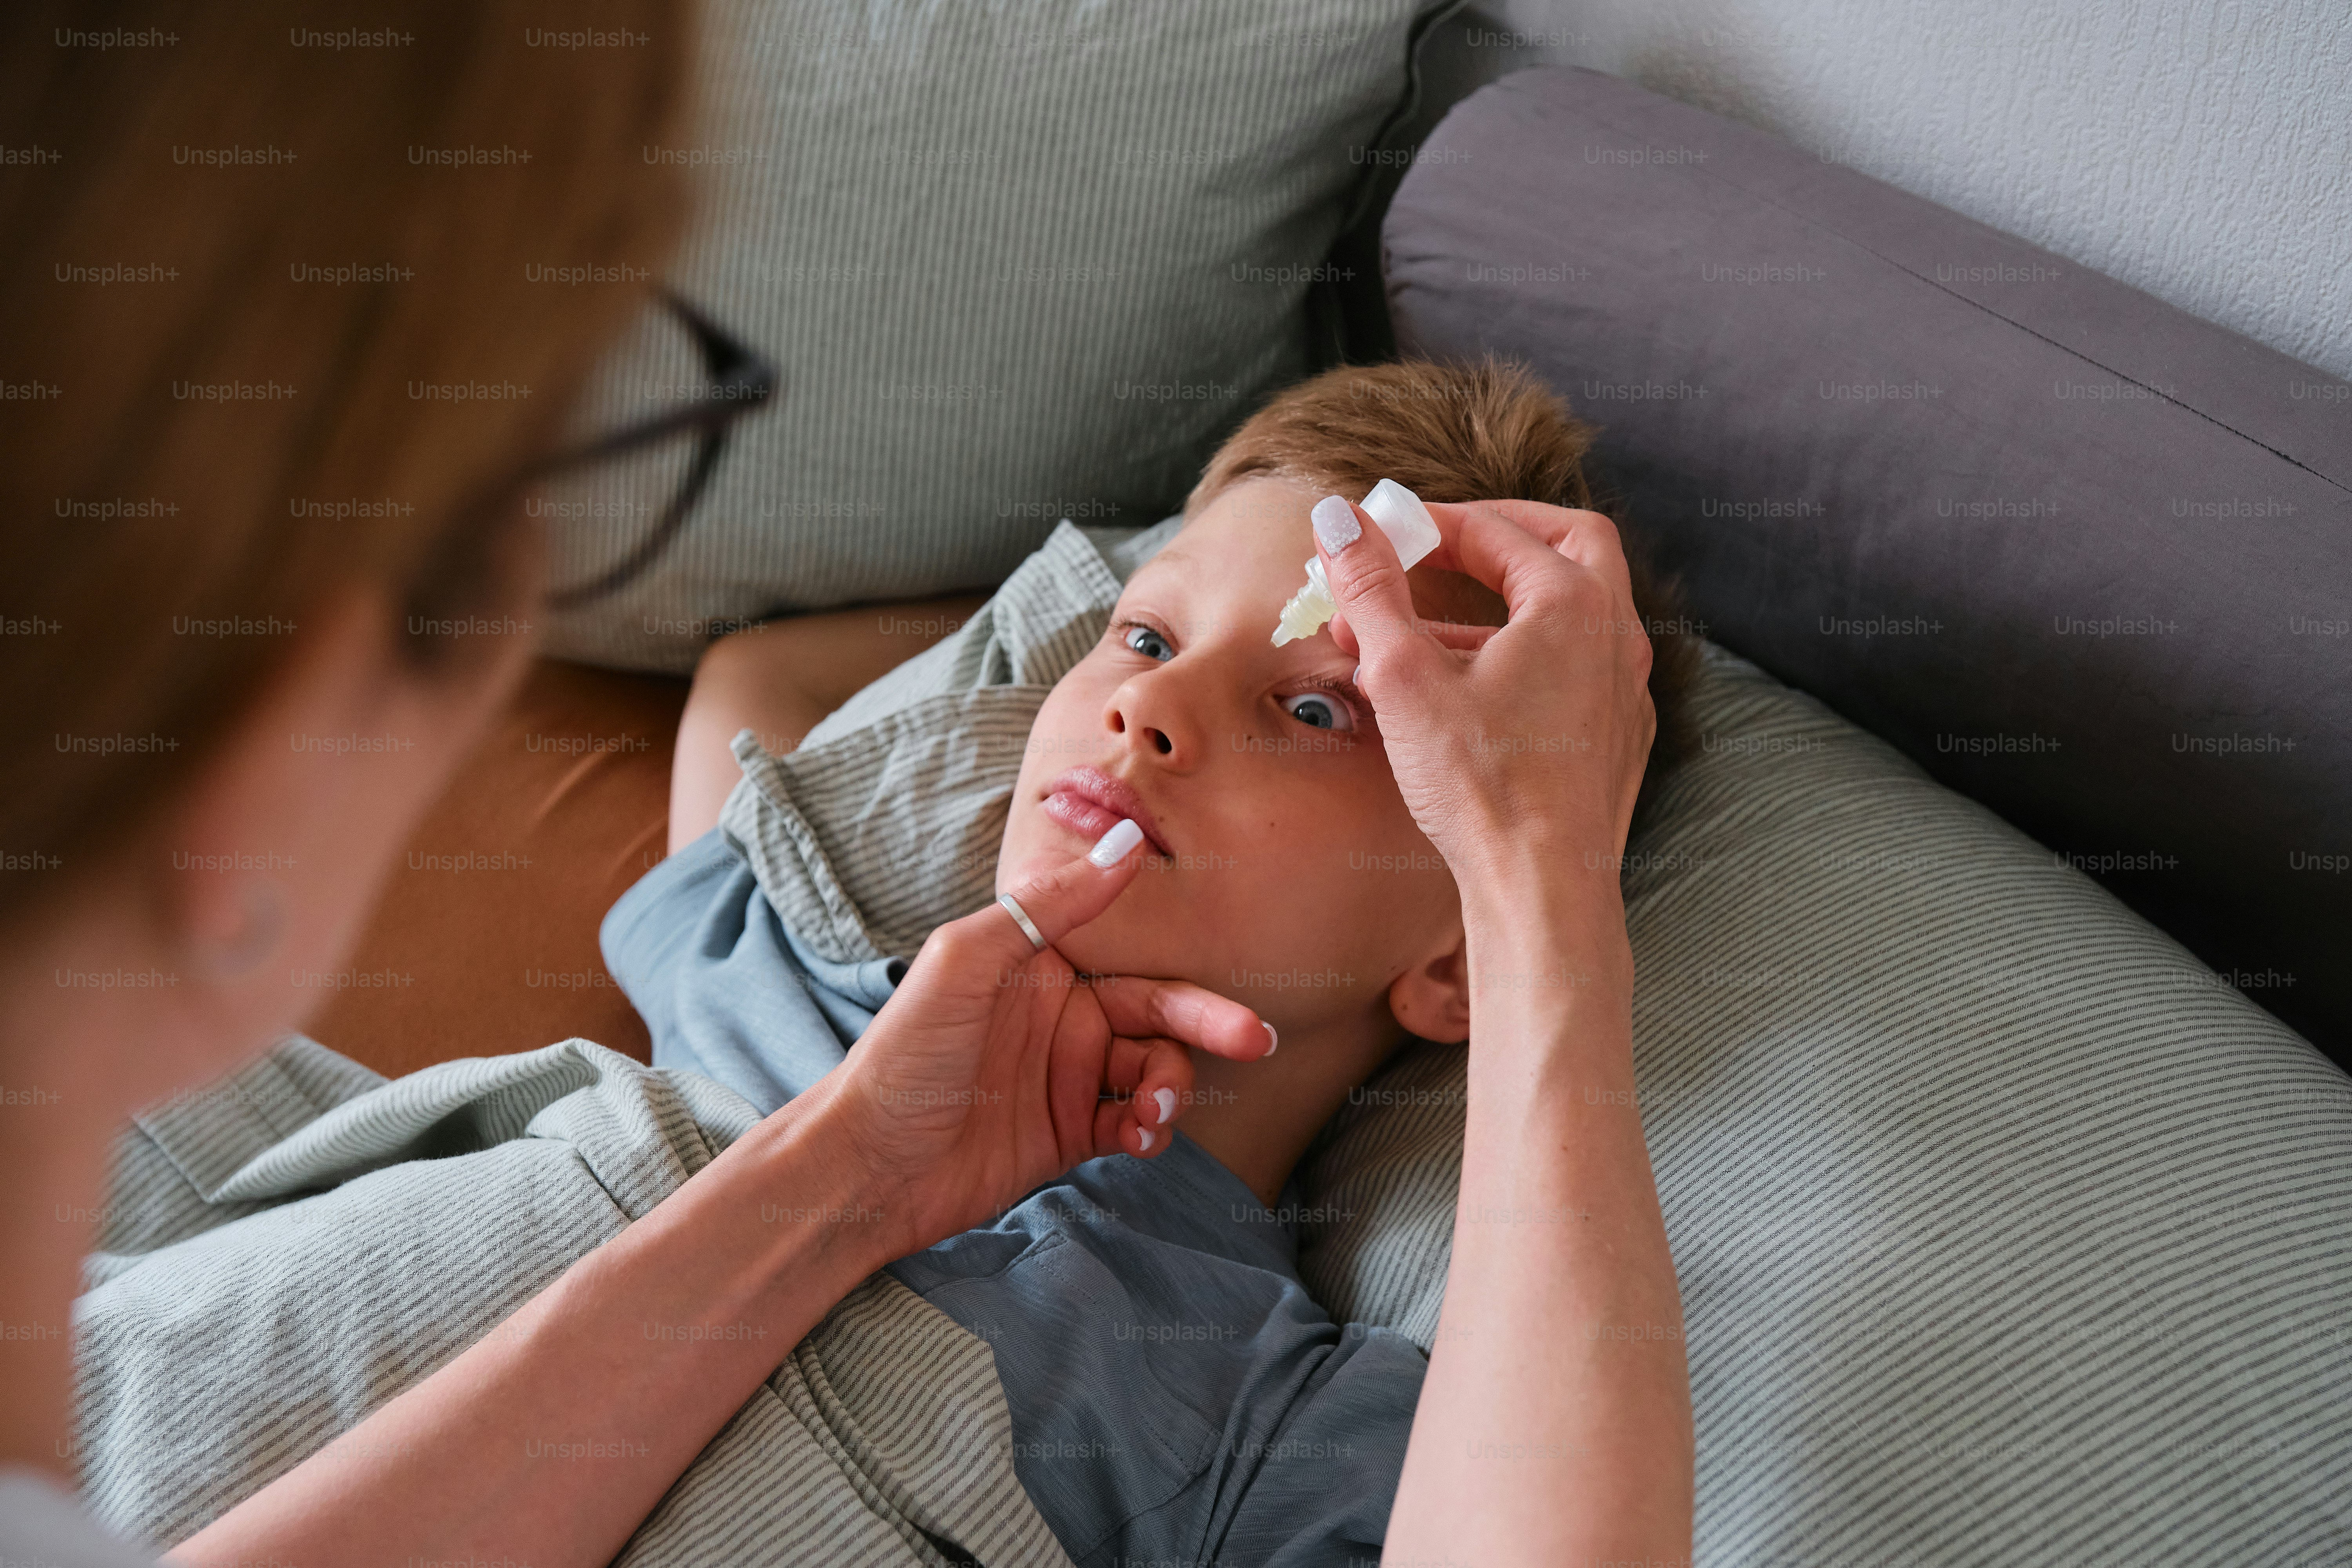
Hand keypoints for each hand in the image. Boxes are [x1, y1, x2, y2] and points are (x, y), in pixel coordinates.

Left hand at [810, 828, 1272, 1259]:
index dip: (1183, 963)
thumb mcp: (967, 962)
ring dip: (1171, 1087)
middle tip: (1253, 1040)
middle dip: (1208, 1025)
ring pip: (1154, 1070)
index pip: (1132, 953)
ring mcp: (1068, 1076)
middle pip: (1159, 1012)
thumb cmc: (902, 1056)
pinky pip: (1134, 1123)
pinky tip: (1143, 1139)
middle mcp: (1061, 1016)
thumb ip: (1050, 905)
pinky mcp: (1069, 1132)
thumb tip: (1126, 843)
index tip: (1231, 967)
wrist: (867, 1166)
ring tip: (1156, 1113)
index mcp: (1040, 965)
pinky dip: (1151, 1129)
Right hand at [1317, 495, 1656, 882]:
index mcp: (1573, 602)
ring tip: (1415, 634)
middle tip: (1440, 544)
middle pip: (1565, 544)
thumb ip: (1371, 588)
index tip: (1380, 533)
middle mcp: (1615, 636)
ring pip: (1567, 611)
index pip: (1496, 530)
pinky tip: (1462, 690)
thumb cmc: (1480, 785)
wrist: (1541, 890)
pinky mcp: (1616, 737)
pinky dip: (1521, 655)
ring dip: (1495, 605)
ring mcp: (1623, 688)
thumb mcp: (1404, 675)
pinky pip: (1572, 667)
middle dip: (1498, 536)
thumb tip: (1339, 520)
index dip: (1429, 524)